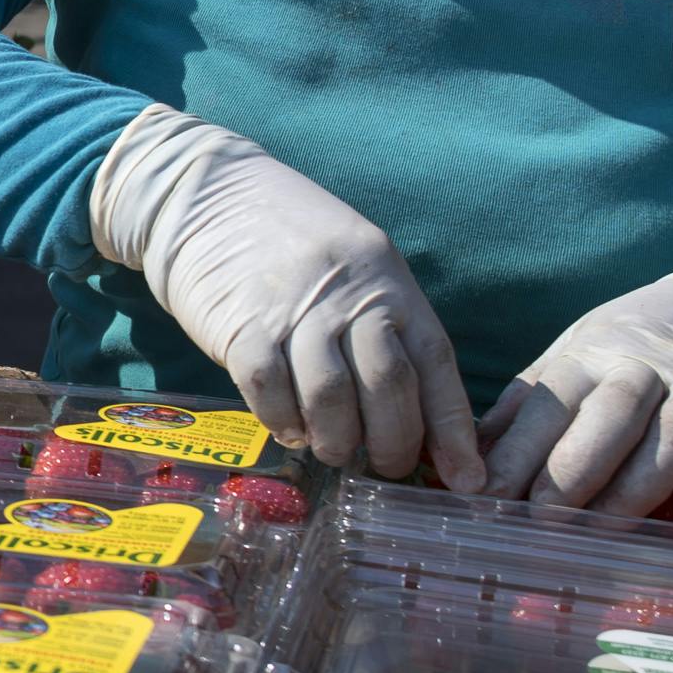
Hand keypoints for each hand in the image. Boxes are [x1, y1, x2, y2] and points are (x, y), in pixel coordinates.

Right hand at [90, 105, 482, 485]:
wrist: (206, 193)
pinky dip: (283, 422)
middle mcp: (348, 294)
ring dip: (338, 441)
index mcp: (388, 281)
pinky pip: (270, 390)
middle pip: (388, 385)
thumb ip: (382, 326)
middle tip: (388, 468)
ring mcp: (294, 310)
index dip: (453, 428)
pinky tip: (289, 430)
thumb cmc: (288, 239)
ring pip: (331, 397)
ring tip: (335, 451)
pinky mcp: (241, 325)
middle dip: (394, 444)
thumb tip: (414, 410)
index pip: (434, 363)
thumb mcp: (355, 266)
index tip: (466, 479)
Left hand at [478, 263, 672, 511]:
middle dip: (576, 468)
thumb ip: (524, 410)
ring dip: (641, 481)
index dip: (520, 451)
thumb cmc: (630, 351)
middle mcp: (650, 365)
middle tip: (545, 518)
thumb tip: (462, 460)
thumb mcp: (572, 360)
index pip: (551, 402)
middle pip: (613, 413)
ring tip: (607, 526)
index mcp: (593, 356)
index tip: (490, 497)